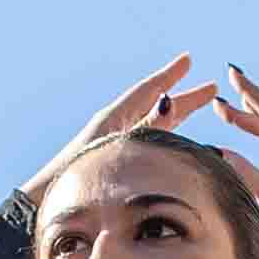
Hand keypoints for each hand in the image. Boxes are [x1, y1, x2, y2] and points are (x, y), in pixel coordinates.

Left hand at [35, 52, 210, 186]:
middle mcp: (116, 127)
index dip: (170, 75)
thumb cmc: (77, 174)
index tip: (188, 59)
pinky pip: (148, 140)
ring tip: (197, 105)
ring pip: (154, 123)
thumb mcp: (115, 145)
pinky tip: (176, 140)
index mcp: (113, 118)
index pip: (148, 90)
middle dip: (185, 96)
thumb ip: (145, 127)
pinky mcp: (115, 160)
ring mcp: (116, 143)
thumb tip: (170, 102)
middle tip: (211, 87)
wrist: (47, 199)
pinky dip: (165, 134)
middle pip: (157, 105)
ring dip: (177, 114)